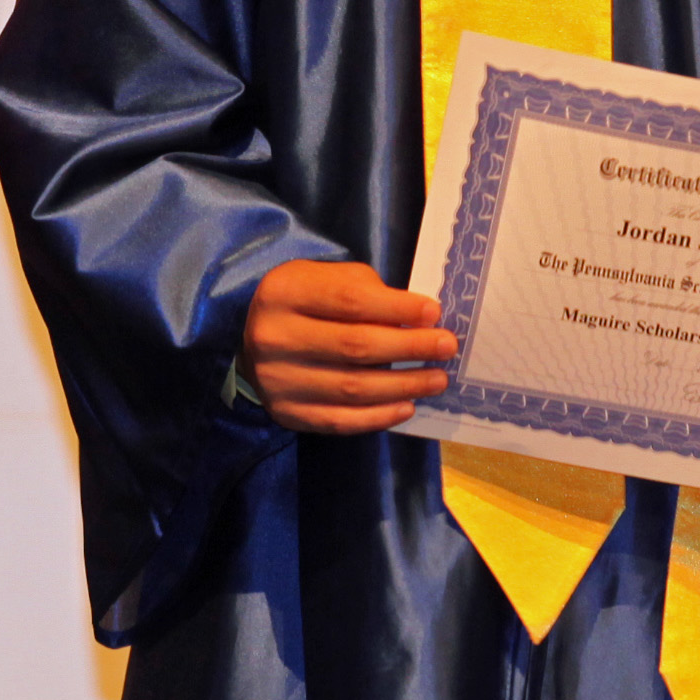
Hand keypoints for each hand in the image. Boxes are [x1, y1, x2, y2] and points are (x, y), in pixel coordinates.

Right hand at [241, 258, 458, 433]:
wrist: (252, 340)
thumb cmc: (303, 302)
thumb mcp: (325, 278)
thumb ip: (365, 291)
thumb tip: (418, 319)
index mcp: (284, 292)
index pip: (349, 300)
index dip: (396, 308)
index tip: (433, 312)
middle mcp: (274, 337)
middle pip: (354, 346)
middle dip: (409, 347)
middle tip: (447, 347)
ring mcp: (277, 381)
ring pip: (351, 388)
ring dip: (403, 385)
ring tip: (436, 379)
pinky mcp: (285, 413)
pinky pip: (339, 421)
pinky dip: (378, 417)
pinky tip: (406, 406)